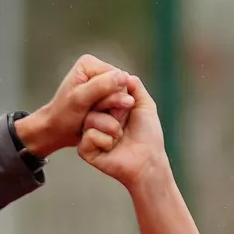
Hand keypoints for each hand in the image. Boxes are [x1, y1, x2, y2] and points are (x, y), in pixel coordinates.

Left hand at [11, 54, 136, 156]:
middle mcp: (98, 69)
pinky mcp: (106, 94)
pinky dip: (113, 114)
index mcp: (90, 63)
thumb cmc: (64, 115)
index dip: (113, 96)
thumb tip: (125, 76)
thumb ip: (101, 86)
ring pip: (123, 97)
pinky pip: (120, 105)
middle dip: (113, 104)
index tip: (95, 108)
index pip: (118, 78)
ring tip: (96, 117)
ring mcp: (103, 82)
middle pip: (122, 87)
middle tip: (95, 114)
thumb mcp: (80, 100)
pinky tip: (101, 119)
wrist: (56, 130)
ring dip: (113, 111)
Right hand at [78, 72, 168, 189]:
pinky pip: (89, 135)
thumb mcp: (145, 105)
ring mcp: (89, 134)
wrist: (147, 161)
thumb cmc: (148, 135)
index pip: (101, 91)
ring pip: (91, 118)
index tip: (129, 104)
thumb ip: (134, 87)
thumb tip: (122, 72)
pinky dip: (105, 140)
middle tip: (125, 119)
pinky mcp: (85, 149)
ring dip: (112, 127)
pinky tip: (111, 148)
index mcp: (109, 108)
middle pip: (93, 102)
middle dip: (114, 108)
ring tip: (120, 136)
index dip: (114, 93)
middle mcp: (97, 119)